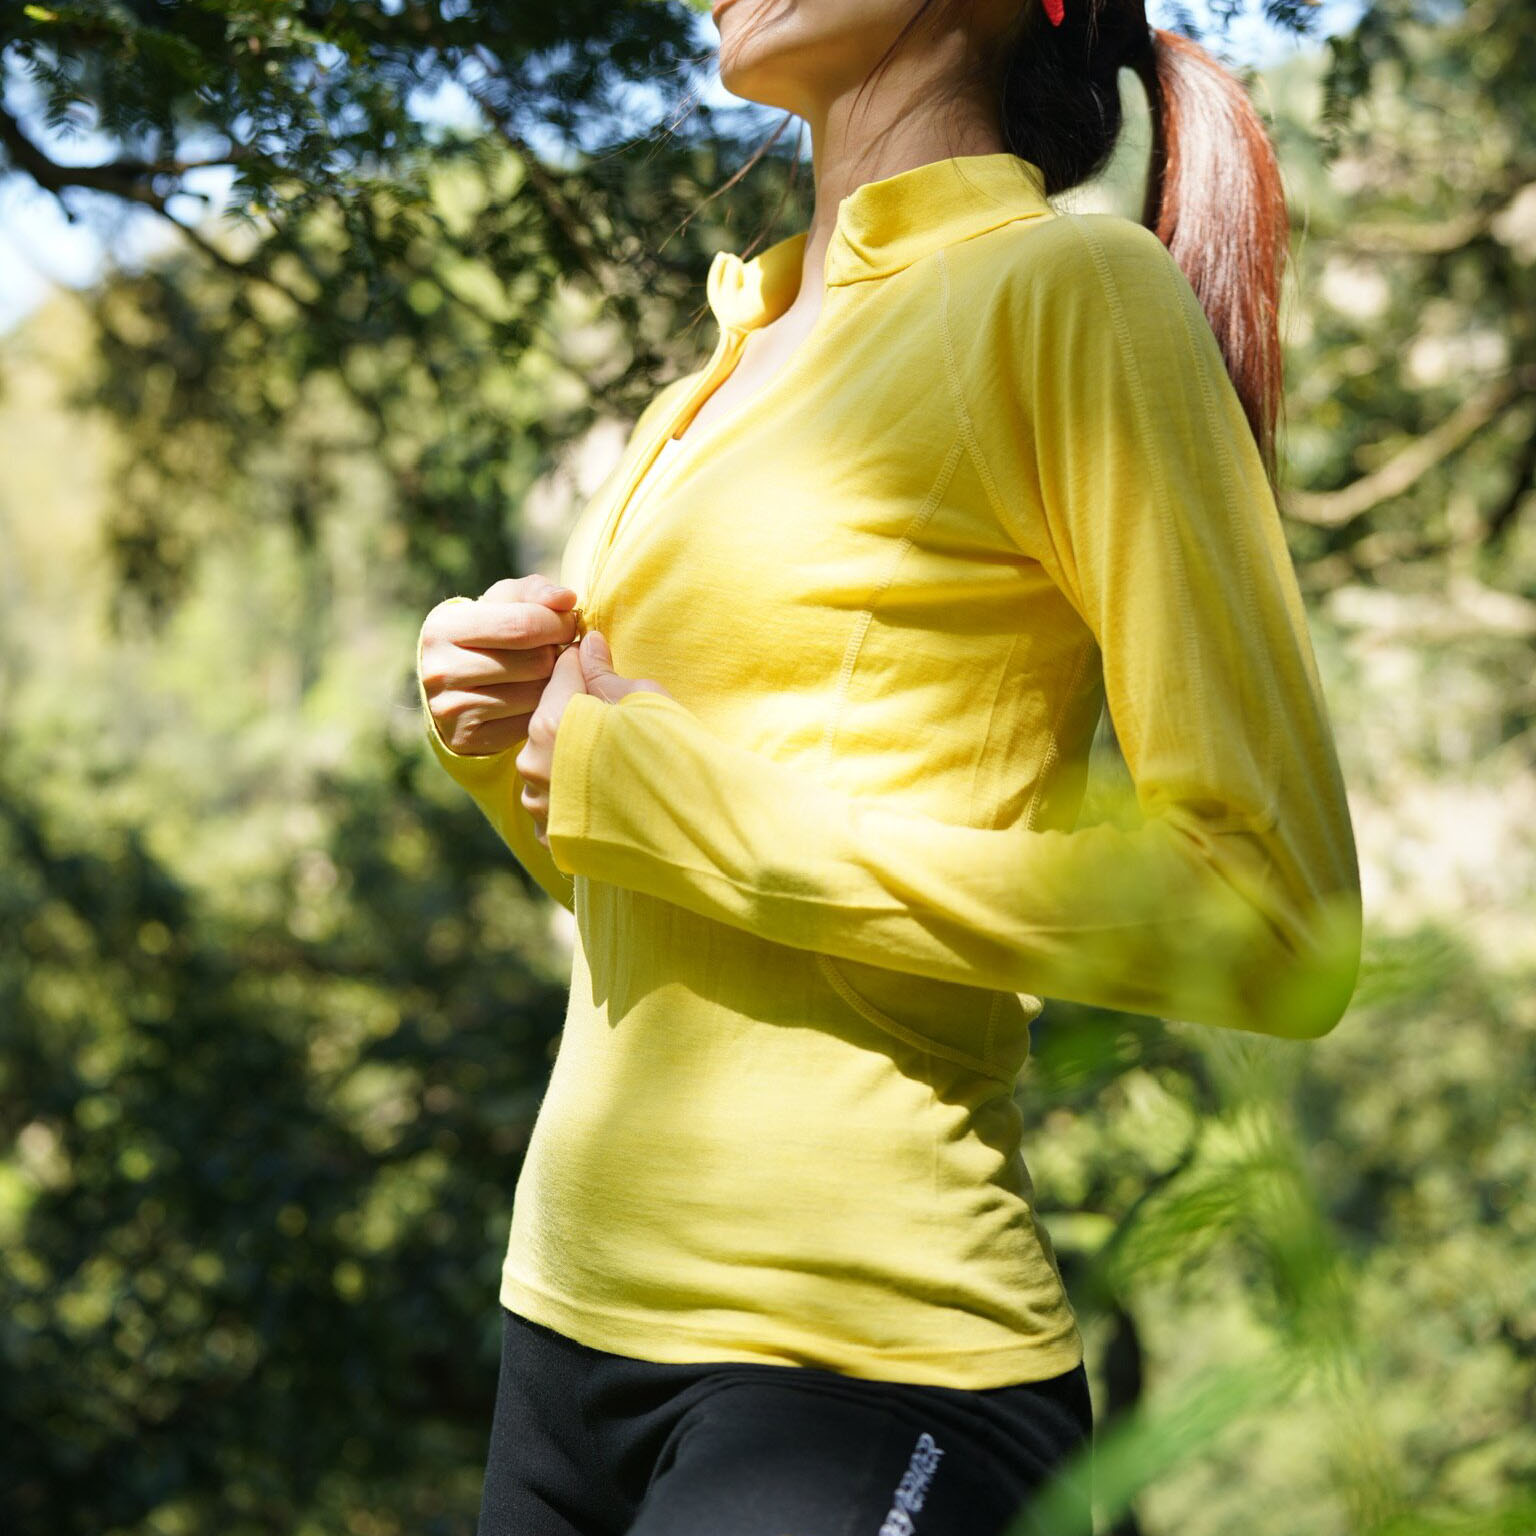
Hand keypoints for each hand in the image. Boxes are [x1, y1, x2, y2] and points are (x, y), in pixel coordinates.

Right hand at [418, 574, 580, 756]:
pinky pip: (529, 725)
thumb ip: (537, 592)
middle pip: (534, 662)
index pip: (523, 624)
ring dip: (556, 685)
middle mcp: (439, 669)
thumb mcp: (506, 602)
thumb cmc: (491, 632)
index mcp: (444, 626)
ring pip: (536, 696)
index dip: (559, 624)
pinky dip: (543, 712)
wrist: (456, 684)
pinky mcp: (466, 738)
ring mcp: (450, 709)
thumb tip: (567, 598)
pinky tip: (537, 700)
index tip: (571, 625)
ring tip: (548, 674)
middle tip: (560, 652)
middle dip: (559, 655)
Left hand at [516, 629, 674, 847]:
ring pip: (546, 762)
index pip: (561, 671)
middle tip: (617, 722)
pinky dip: (572, 792)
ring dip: (569, 755)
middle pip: (548, 719)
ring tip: (614, 763)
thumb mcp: (643, 700)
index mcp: (552, 723)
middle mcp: (534, 765)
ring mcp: (540, 805)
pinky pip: (553, 799)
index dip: (585, 666)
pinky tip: (606, 794)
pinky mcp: (550, 835)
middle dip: (575, 713)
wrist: (695, 827)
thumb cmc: (673, 756)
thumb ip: (604, 673)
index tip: (606, 672)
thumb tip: (587, 644)